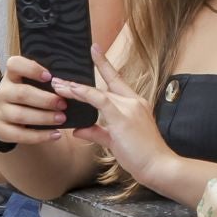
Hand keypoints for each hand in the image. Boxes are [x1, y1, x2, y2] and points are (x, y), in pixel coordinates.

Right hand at [0, 54, 69, 145]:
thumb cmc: (19, 97)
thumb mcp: (24, 84)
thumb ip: (41, 83)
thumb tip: (67, 87)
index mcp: (11, 77)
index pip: (14, 65)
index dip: (31, 69)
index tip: (49, 76)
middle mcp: (2, 92)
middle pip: (22, 94)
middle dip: (45, 100)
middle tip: (63, 104)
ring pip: (20, 115)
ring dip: (44, 118)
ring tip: (62, 119)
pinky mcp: (0, 130)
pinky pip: (20, 135)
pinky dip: (40, 136)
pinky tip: (56, 134)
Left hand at [48, 48, 172, 186]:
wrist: (159, 167)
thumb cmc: (142, 156)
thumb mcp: (115, 142)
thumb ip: (96, 132)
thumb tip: (78, 130)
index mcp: (135, 104)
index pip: (116, 80)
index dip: (105, 64)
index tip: (94, 49)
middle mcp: (133, 102)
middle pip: (103, 86)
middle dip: (79, 84)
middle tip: (58, 79)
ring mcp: (129, 107)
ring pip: (98, 93)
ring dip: (75, 89)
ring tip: (58, 86)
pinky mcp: (122, 117)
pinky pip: (99, 100)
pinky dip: (84, 94)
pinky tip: (71, 91)